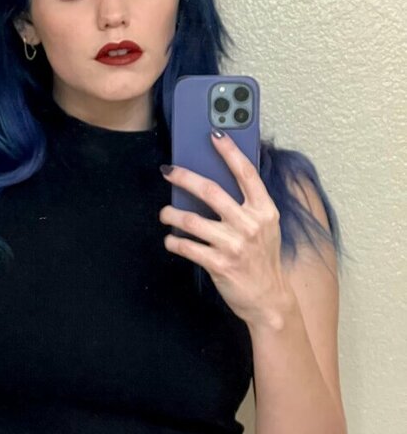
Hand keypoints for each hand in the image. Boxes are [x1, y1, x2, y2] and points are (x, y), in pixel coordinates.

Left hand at [158, 132, 292, 328]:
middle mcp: (250, 224)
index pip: (246, 173)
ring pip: (191, 220)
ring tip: (165, 213)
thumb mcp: (265, 228)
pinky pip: (186, 246)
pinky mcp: (219, 263)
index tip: (214, 135)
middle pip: (211, 191)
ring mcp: (234, 244)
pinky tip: (171, 240)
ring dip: (171, 214)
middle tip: (168, 171)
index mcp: (264, 210)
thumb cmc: (262, 260)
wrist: (268, 298)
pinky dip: (173, 241)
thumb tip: (217, 184)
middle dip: (184, 177)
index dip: (229, 151)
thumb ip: (247, 206)